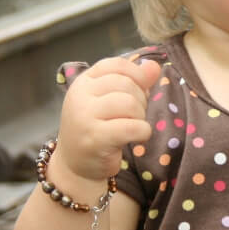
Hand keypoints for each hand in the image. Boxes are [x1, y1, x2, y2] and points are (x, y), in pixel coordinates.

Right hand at [55, 56, 160, 182]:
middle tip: (135, 115)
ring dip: (141, 116)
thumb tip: (154, 66)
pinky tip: (138, 137)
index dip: (136, 74)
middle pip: (126, 84)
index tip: (140, 90)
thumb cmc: (97, 128)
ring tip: (134, 126)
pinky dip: (143, 131)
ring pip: (129, 104)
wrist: (74, 165)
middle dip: (140, 99)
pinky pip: (132, 127)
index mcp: (83, 81)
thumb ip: (133, 80)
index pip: (116, 64)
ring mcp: (84, 116)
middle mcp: (80, 95)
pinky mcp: (94, 138)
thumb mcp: (110, 99)